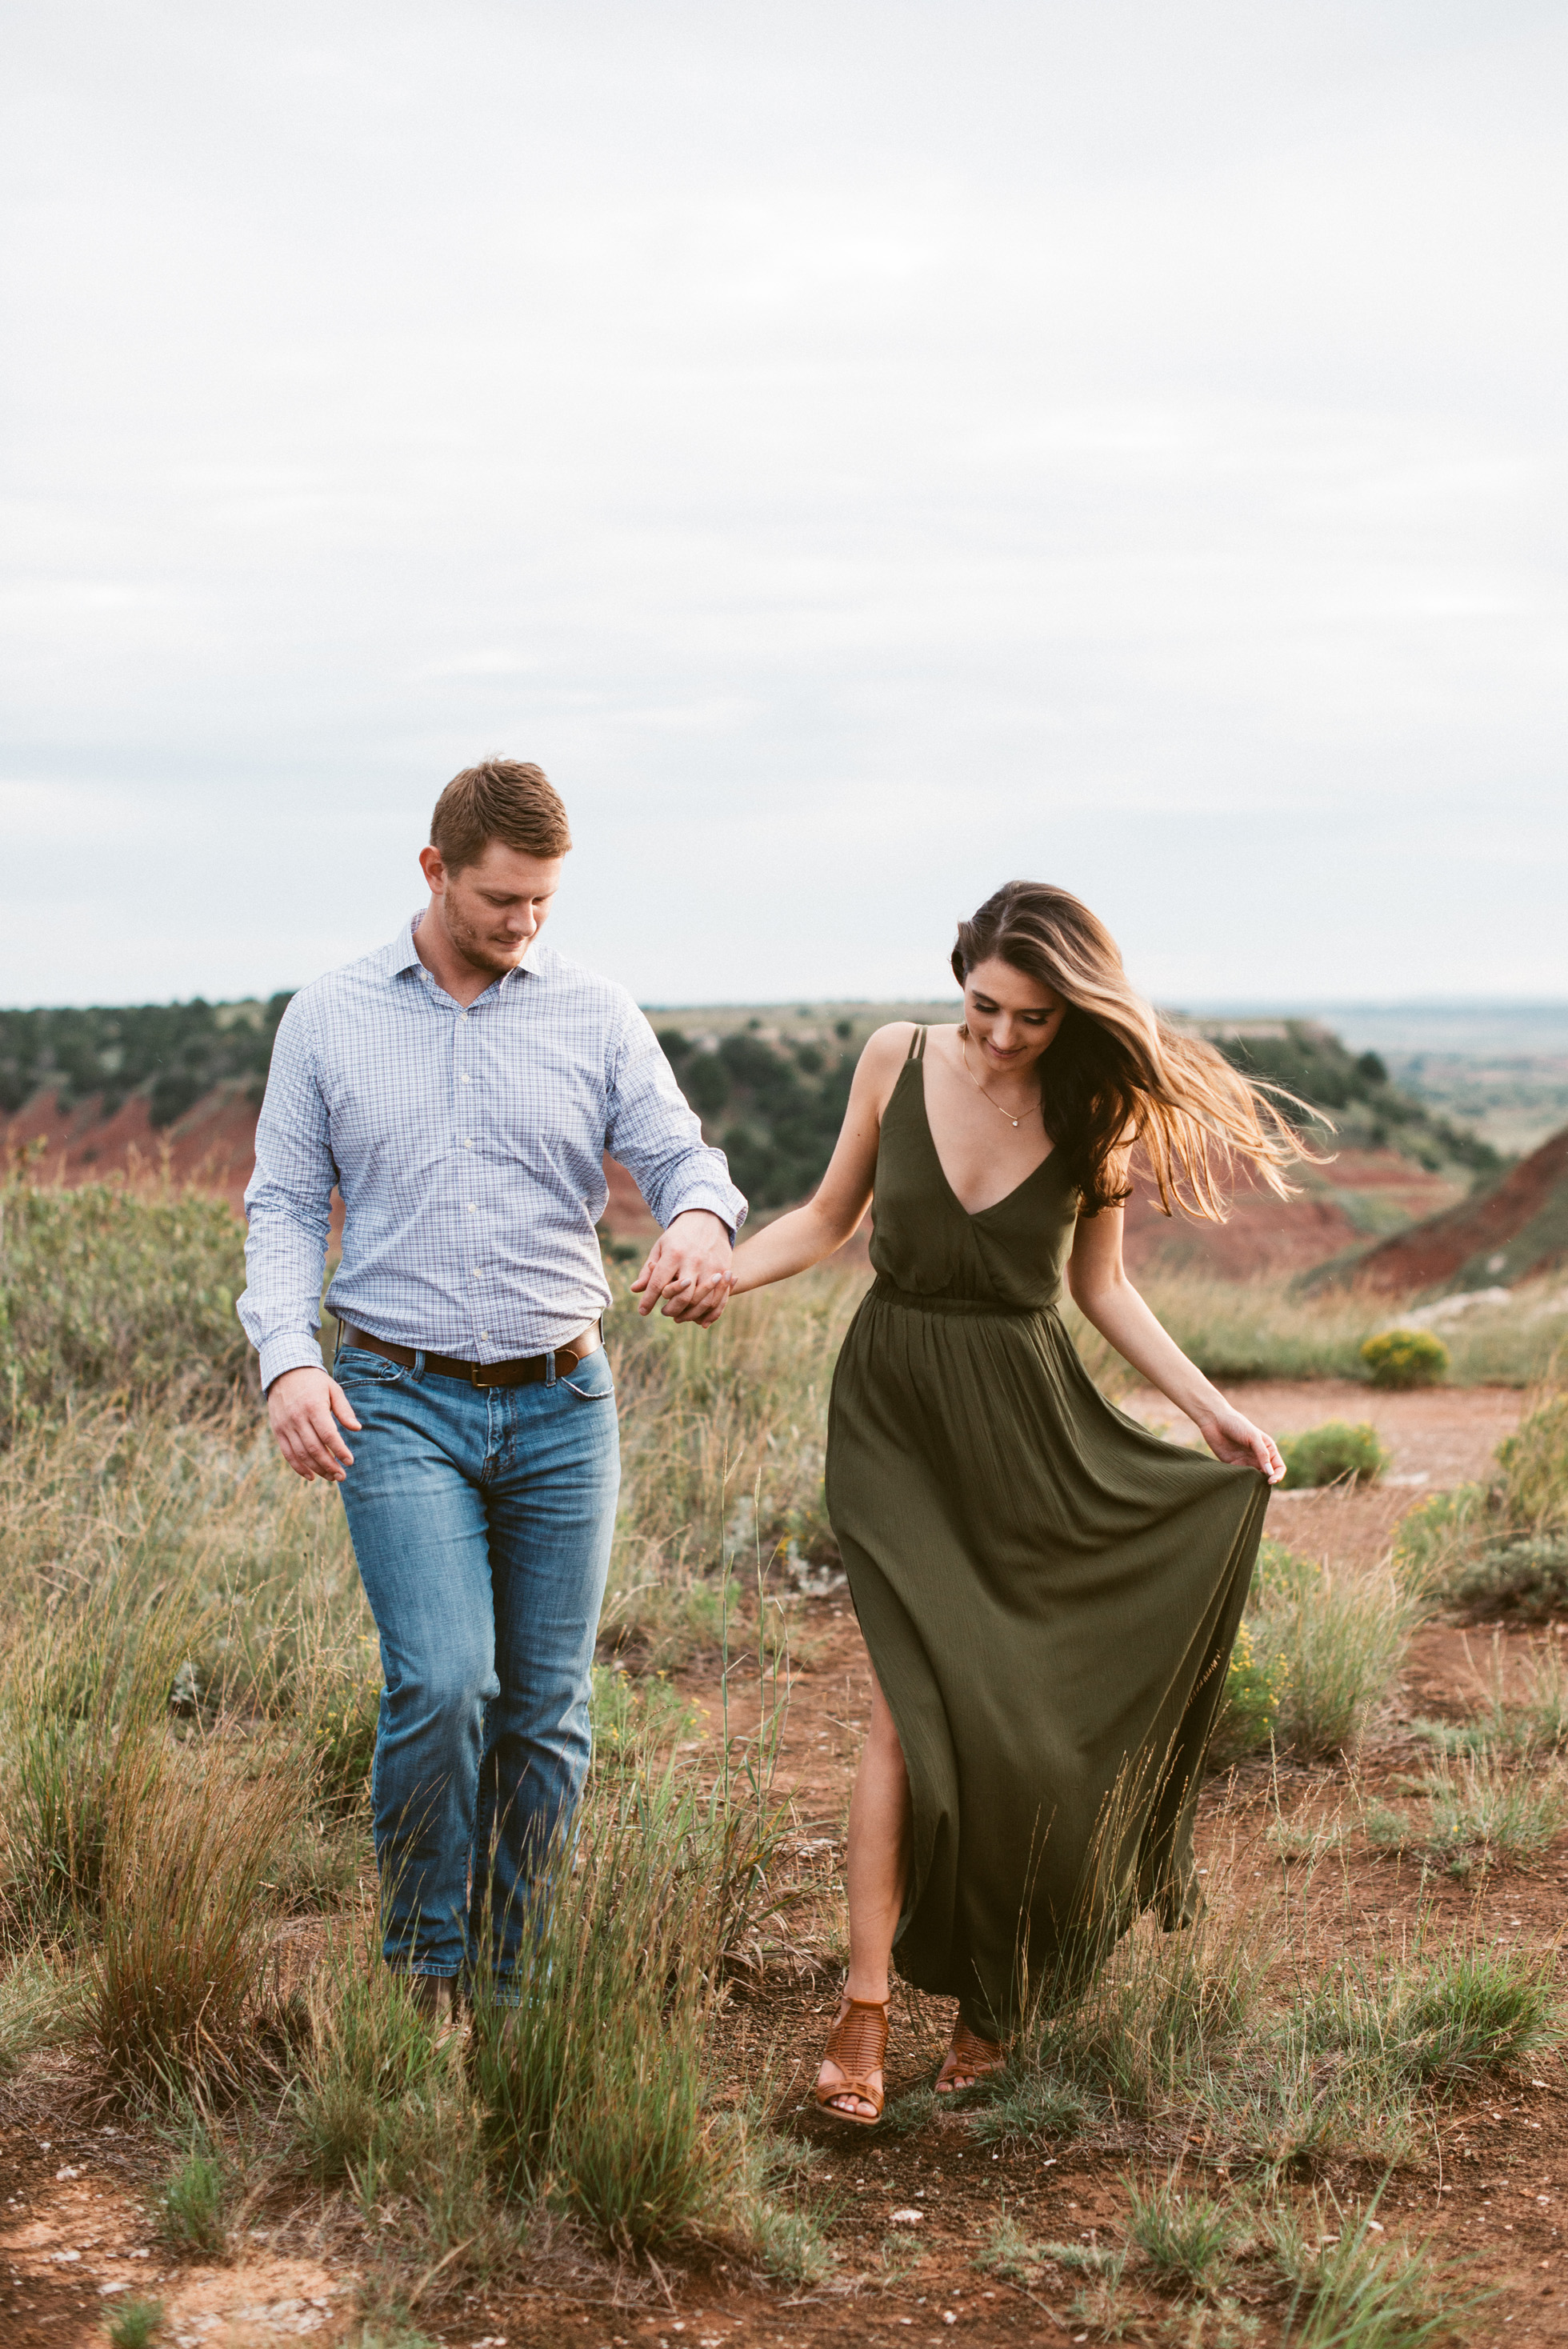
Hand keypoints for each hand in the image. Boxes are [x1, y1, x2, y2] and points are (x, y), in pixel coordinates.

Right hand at [268, 1365, 362, 1481]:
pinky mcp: (278, 1431)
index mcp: (314, 1407)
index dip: (339, 1450)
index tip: (350, 1461)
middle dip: (330, 1465)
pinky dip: (299, 1468)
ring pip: (301, 1454)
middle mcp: (297, 1418)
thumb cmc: (314, 1382)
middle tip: (342, 1476)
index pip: (328, 1435)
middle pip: (314, 1448)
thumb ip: (344, 1410)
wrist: (284, 1372)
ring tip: (331, 1477)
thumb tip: (357, 1428)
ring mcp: (285, 1426)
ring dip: (317, 1469)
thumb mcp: (333, 1389)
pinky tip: (312, 1476)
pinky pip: (288, 1454)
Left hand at [630, 1209, 734, 1324]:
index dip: (649, 1300)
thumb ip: (649, 1271)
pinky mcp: (725, 1269)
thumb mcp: (660, 1248)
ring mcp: (711, 1266)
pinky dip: (711, 1313)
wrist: (707, 1219)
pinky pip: (720, 1298)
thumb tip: (635, 1289)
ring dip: (689, 1314)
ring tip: (679, 1316)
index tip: (642, 1311)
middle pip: (683, 1296)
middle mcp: (693, 1261)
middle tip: (663, 1312)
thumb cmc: (678, 1237)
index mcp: (674, 1254)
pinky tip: (701, 1321)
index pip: (659, 1284)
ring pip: (702, 1300)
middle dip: (671, 1310)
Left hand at [1197, 1406, 1283, 1482]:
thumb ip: (1262, 1454)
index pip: (1279, 1467)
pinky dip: (1241, 1480)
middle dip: (1265, 1482)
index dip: (1278, 1475)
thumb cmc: (1237, 1424)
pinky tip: (1237, 1479)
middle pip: (1268, 1475)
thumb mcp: (1253, 1437)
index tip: (1270, 1480)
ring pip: (1254, 1478)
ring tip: (1248, 1482)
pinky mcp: (1233, 1465)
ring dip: (1253, 1483)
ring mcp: (1246, 1462)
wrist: (1214, 1420)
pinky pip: (1241, 1477)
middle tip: (1258, 1484)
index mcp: (1268, 1449)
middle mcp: (1259, 1457)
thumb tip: (1270, 1473)